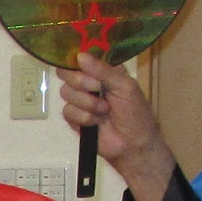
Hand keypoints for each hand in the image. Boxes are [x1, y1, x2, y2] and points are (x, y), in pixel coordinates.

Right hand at [58, 53, 175, 200]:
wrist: (132, 145)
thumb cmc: (135, 113)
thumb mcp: (125, 86)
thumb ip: (103, 70)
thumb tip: (79, 56)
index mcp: (103, 71)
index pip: (81, 58)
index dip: (77, 60)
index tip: (81, 65)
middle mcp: (89, 83)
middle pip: (67, 74)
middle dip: (82, 83)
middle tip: (98, 90)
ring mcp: (80, 100)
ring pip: (66, 92)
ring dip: (86, 103)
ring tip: (104, 111)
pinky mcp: (74, 118)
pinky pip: (67, 111)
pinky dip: (83, 117)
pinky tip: (95, 122)